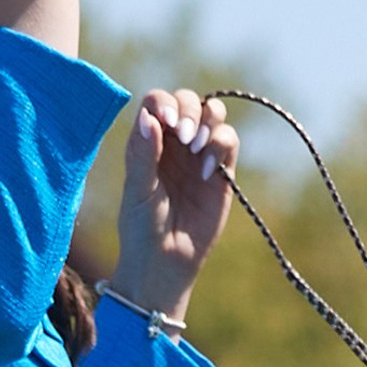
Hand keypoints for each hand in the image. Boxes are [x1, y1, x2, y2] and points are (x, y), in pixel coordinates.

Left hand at [110, 88, 237, 321]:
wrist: (165, 265)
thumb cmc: (142, 230)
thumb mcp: (138, 192)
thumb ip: (143, 154)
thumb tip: (150, 118)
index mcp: (148, 141)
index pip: (157, 102)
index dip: (165, 103)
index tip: (168, 123)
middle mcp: (174, 143)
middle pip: (188, 101)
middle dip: (190, 109)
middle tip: (185, 137)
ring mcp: (199, 156)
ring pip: (213, 115)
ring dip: (209, 121)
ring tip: (197, 148)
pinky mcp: (222, 173)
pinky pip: (229, 142)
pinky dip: (221, 146)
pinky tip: (208, 172)